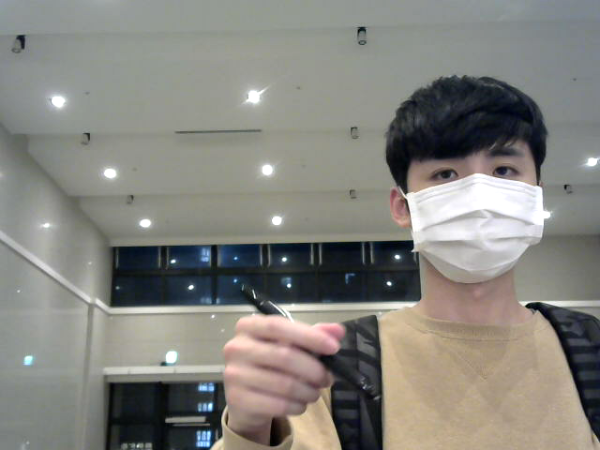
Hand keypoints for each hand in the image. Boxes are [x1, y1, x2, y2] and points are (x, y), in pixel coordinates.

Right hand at [222, 315, 344, 442]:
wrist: (245, 398)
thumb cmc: (270, 364)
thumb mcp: (291, 345)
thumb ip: (314, 335)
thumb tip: (338, 331)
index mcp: (248, 326)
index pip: (279, 326)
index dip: (308, 336)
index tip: (334, 348)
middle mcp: (236, 348)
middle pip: (284, 356)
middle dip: (314, 369)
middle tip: (327, 378)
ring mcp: (233, 374)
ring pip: (284, 384)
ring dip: (308, 391)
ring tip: (315, 393)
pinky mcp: (237, 400)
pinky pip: (278, 405)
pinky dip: (297, 406)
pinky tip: (301, 404)